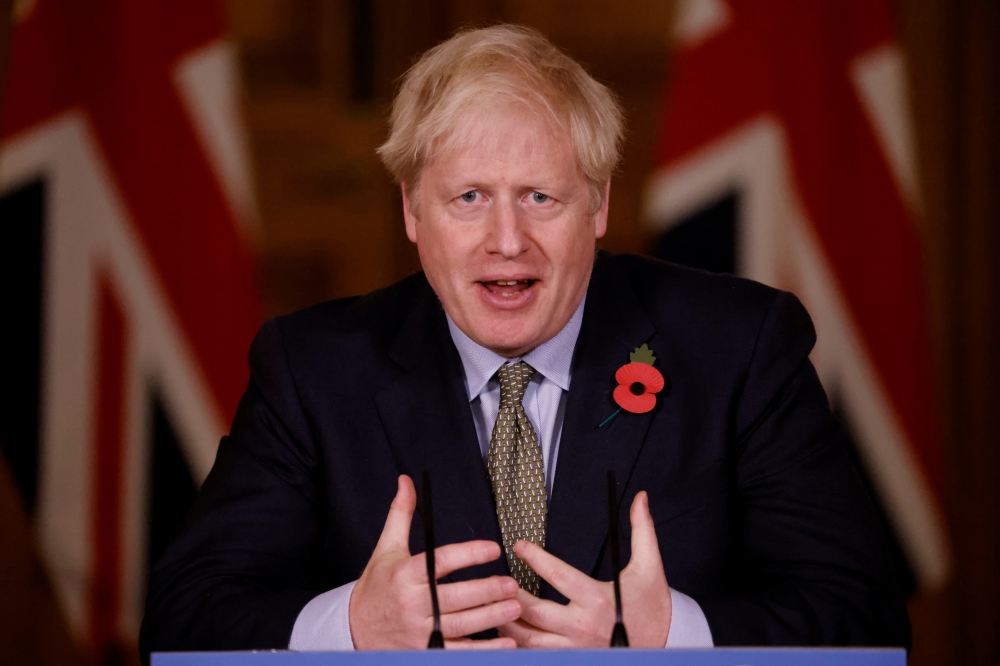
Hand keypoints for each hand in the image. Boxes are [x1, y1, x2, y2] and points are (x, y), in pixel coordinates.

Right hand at [349, 475, 520, 648]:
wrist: (354, 629)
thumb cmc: (376, 587)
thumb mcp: (386, 548)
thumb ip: (401, 515)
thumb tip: (406, 482)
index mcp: (405, 575)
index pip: (440, 562)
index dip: (468, 554)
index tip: (493, 548)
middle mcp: (413, 603)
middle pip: (455, 596)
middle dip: (486, 590)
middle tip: (512, 584)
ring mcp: (420, 630)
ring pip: (460, 625)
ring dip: (490, 618)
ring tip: (514, 607)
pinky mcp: (426, 650)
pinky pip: (458, 651)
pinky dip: (483, 649)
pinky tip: (506, 642)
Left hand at [498, 491, 671, 647]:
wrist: (665, 643)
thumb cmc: (652, 605)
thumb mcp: (649, 565)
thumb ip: (642, 529)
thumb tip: (640, 498)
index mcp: (597, 599)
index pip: (558, 576)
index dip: (535, 558)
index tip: (519, 546)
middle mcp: (583, 626)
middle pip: (534, 613)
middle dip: (511, 595)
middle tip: (498, 579)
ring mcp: (576, 648)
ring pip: (530, 640)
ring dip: (509, 623)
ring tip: (497, 604)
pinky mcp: (573, 660)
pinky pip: (538, 655)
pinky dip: (520, 644)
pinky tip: (510, 630)